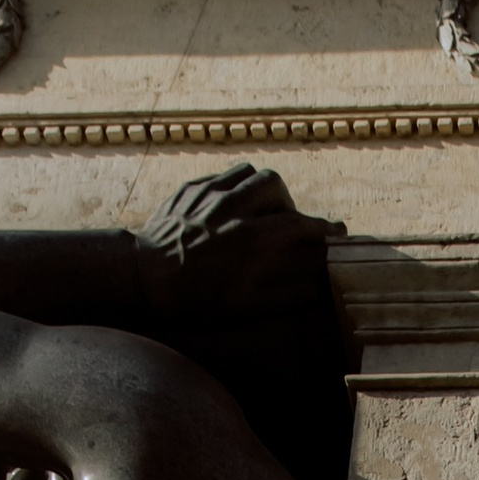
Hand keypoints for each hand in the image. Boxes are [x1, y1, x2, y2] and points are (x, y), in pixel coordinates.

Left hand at [136, 164, 344, 326]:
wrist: (144, 278)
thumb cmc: (194, 299)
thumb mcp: (243, 306)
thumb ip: (284, 294)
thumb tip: (316, 290)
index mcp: (248, 240)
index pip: (297, 223)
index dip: (321, 227)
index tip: (335, 232)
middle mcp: (231, 209)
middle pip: (274, 184)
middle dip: (287, 201)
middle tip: (284, 221)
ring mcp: (208, 194)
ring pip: (248, 173)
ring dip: (261, 190)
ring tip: (259, 210)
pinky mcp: (190, 189)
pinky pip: (222, 177)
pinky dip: (235, 190)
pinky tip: (230, 209)